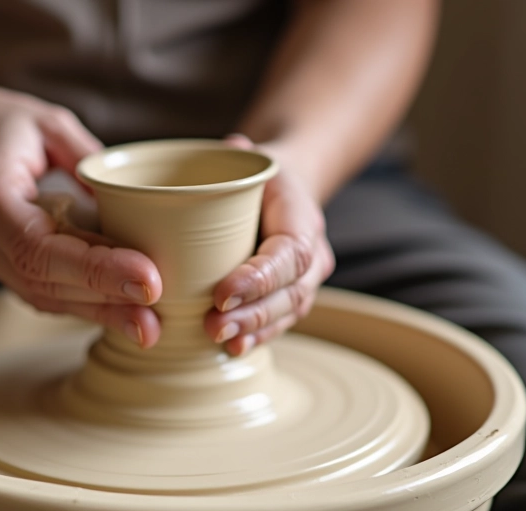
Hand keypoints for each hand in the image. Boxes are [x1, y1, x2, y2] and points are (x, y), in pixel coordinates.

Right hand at [0, 84, 162, 347]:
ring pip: (45, 298)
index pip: (40, 245)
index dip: (94, 268)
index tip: (146, 277)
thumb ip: (89, 158)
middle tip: (153, 318)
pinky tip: (124, 313)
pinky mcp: (5, 267)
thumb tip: (135, 198)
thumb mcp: (49, 123)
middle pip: (44, 282)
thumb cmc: (2, 126)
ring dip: (100, 314)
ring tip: (148, 325)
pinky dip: (87, 305)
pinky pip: (46, 294)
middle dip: (104, 301)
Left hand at [205, 135, 335, 355]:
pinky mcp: (290, 298)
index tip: (221, 293)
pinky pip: (279, 322)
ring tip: (219, 340)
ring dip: (254, 330)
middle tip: (212, 325)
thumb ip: (240, 153)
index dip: (259, 277)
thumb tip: (232, 146)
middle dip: (252, 313)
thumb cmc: (260, 175)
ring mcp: (305, 281)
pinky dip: (257, 337)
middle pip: (289, 292)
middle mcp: (312, 253)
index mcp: (302, 218)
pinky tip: (232, 349)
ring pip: (287, 312)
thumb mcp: (251, 157)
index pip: (289, 254)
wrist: (284, 190)